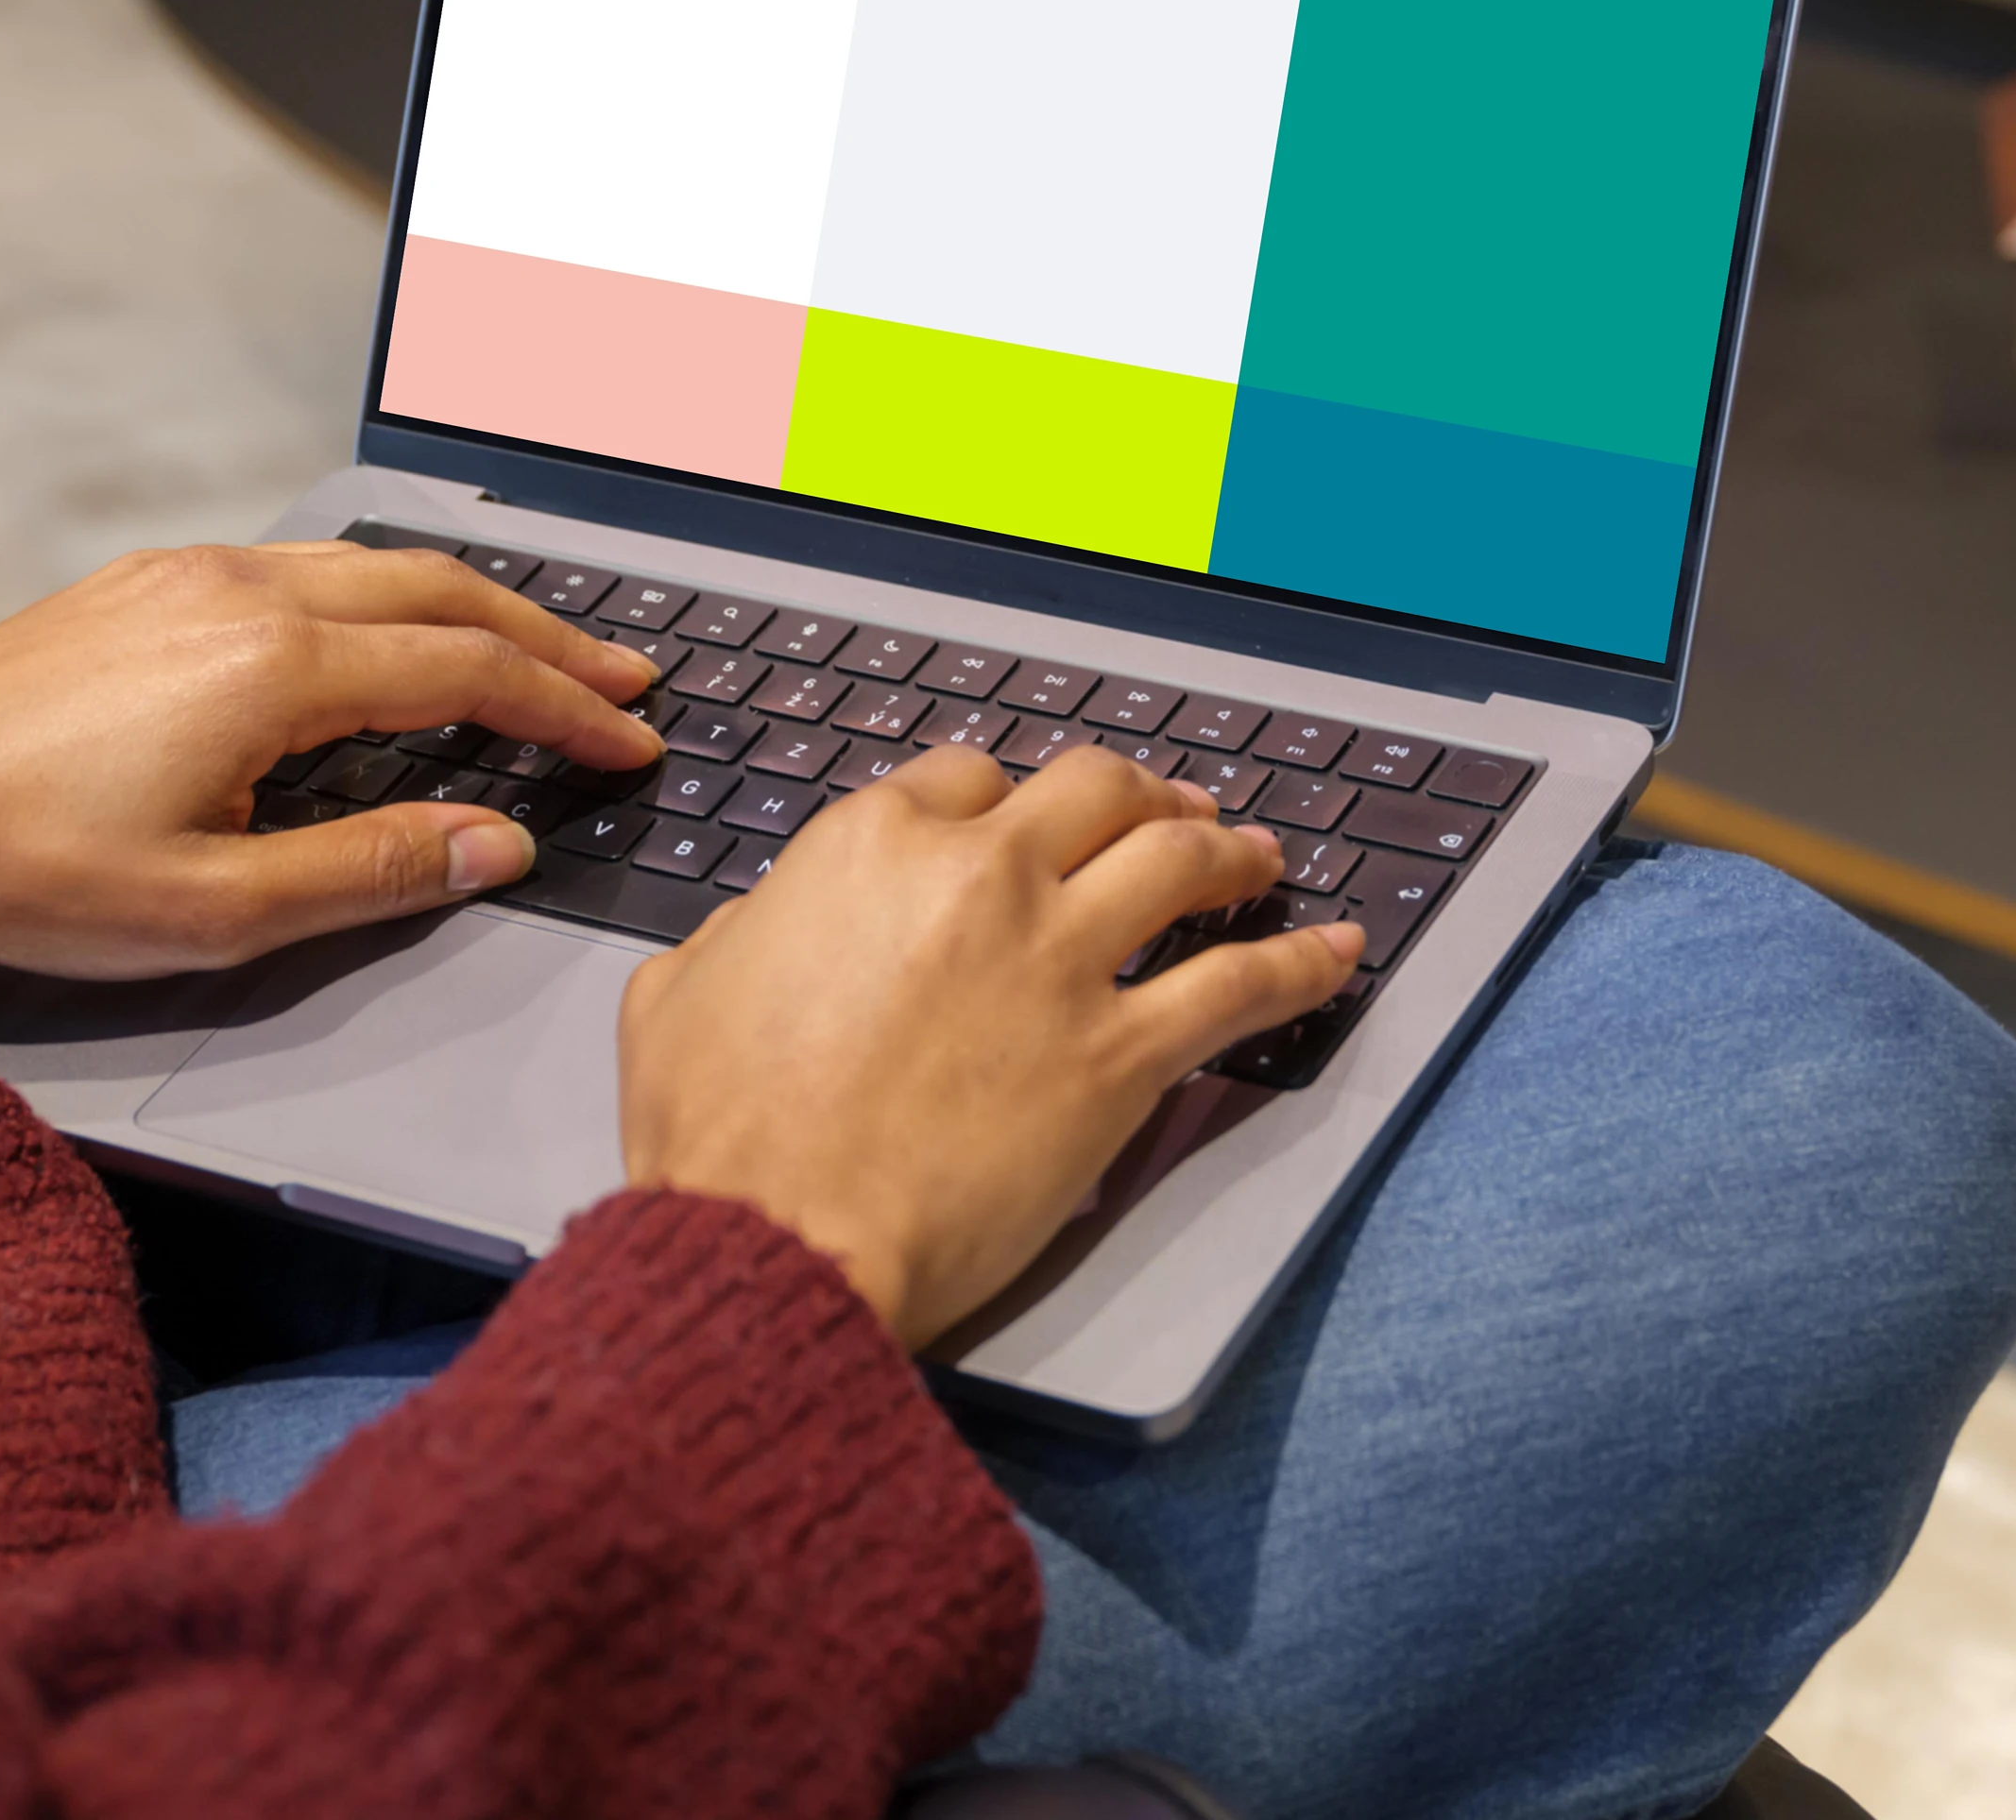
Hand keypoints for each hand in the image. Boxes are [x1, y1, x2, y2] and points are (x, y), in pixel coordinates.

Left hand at [0, 542, 663, 978]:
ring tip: (538, 653)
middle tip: (626, 677)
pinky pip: (307, 568)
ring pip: (376, 567)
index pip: (470, 673)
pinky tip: (400, 639)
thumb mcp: (213, 909)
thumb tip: (499, 845)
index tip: (631, 740)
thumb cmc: (18, 865)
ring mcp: (191, 575)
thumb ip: (375, 869)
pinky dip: (391, 597)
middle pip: (444, 591)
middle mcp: (244, 593)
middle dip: (549, 636)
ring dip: (473, 607)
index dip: (566, 710)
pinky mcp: (148, 582)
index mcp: (274, 668)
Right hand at [617, 743, 1366, 1346]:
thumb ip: (739, 935)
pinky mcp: (1119, 1055)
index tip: (1023, 823)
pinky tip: (1336, 954)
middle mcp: (979, 877)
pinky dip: (1298, 964)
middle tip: (1168, 809)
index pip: (966, 782)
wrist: (779, 1234)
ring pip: (1179, 861)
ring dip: (1230, 850)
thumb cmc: (719, 1134)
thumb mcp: (678, 991)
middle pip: (1092, 790)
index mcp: (870, 844)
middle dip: (1138, 791)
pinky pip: (1238, 986)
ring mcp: (1060, 959)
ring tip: (1258, 859)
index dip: (1005, 800)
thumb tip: (761, 932)